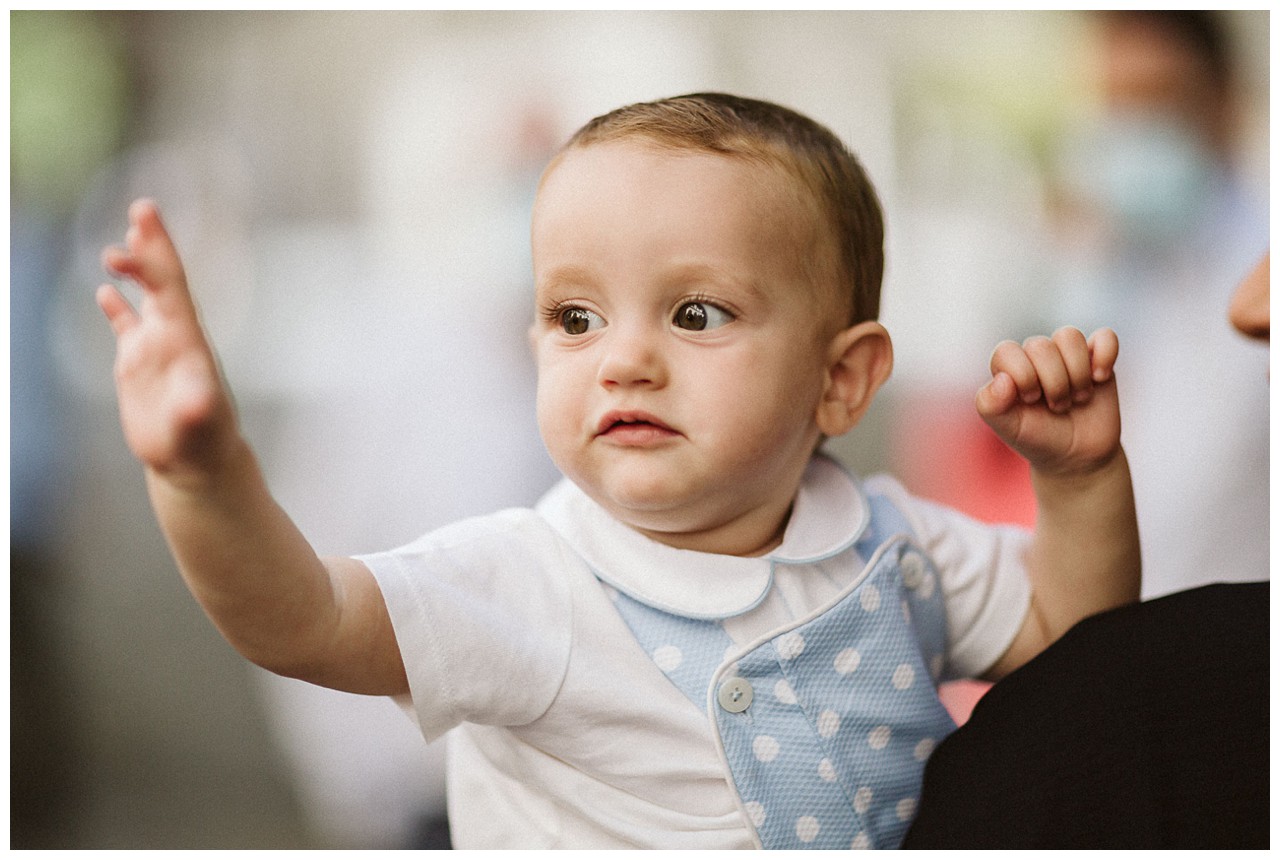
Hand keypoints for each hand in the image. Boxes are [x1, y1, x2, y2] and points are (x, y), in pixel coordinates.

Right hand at [97, 199, 236, 480]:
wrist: (198, 465)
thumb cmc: (202, 446)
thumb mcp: (200, 427)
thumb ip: (198, 410)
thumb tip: (199, 399)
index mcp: (188, 342)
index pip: (172, 289)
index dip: (158, 258)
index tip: (137, 234)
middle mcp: (174, 338)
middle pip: (163, 282)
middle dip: (153, 246)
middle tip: (143, 207)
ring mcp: (156, 350)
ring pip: (146, 298)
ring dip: (135, 270)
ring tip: (119, 243)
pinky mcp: (139, 367)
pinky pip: (126, 327)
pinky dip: (116, 308)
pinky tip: (104, 289)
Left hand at [976, 327, 1120, 476]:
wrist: (1077, 456)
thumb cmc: (1037, 439)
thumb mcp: (1008, 429)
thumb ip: (990, 405)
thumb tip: (1002, 379)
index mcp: (1008, 367)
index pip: (1008, 351)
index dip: (1023, 375)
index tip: (1031, 400)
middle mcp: (1035, 356)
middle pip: (1041, 346)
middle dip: (1053, 384)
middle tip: (1057, 407)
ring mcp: (1068, 355)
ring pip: (1070, 336)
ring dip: (1077, 374)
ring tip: (1076, 398)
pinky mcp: (1098, 358)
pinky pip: (1107, 336)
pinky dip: (1106, 355)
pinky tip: (1100, 378)